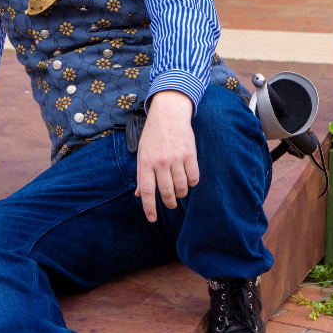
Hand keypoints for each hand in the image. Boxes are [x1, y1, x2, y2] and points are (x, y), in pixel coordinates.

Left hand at [136, 90, 198, 222]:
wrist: (169, 114)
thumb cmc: (153, 135)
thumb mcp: (142, 153)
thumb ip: (141, 174)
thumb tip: (139, 195)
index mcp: (146, 163)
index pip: (147, 191)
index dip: (149, 208)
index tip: (152, 219)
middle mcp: (160, 162)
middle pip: (166, 192)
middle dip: (169, 203)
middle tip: (171, 204)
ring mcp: (176, 158)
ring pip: (181, 187)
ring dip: (181, 194)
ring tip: (179, 192)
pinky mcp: (190, 154)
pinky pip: (193, 178)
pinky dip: (192, 183)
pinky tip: (188, 180)